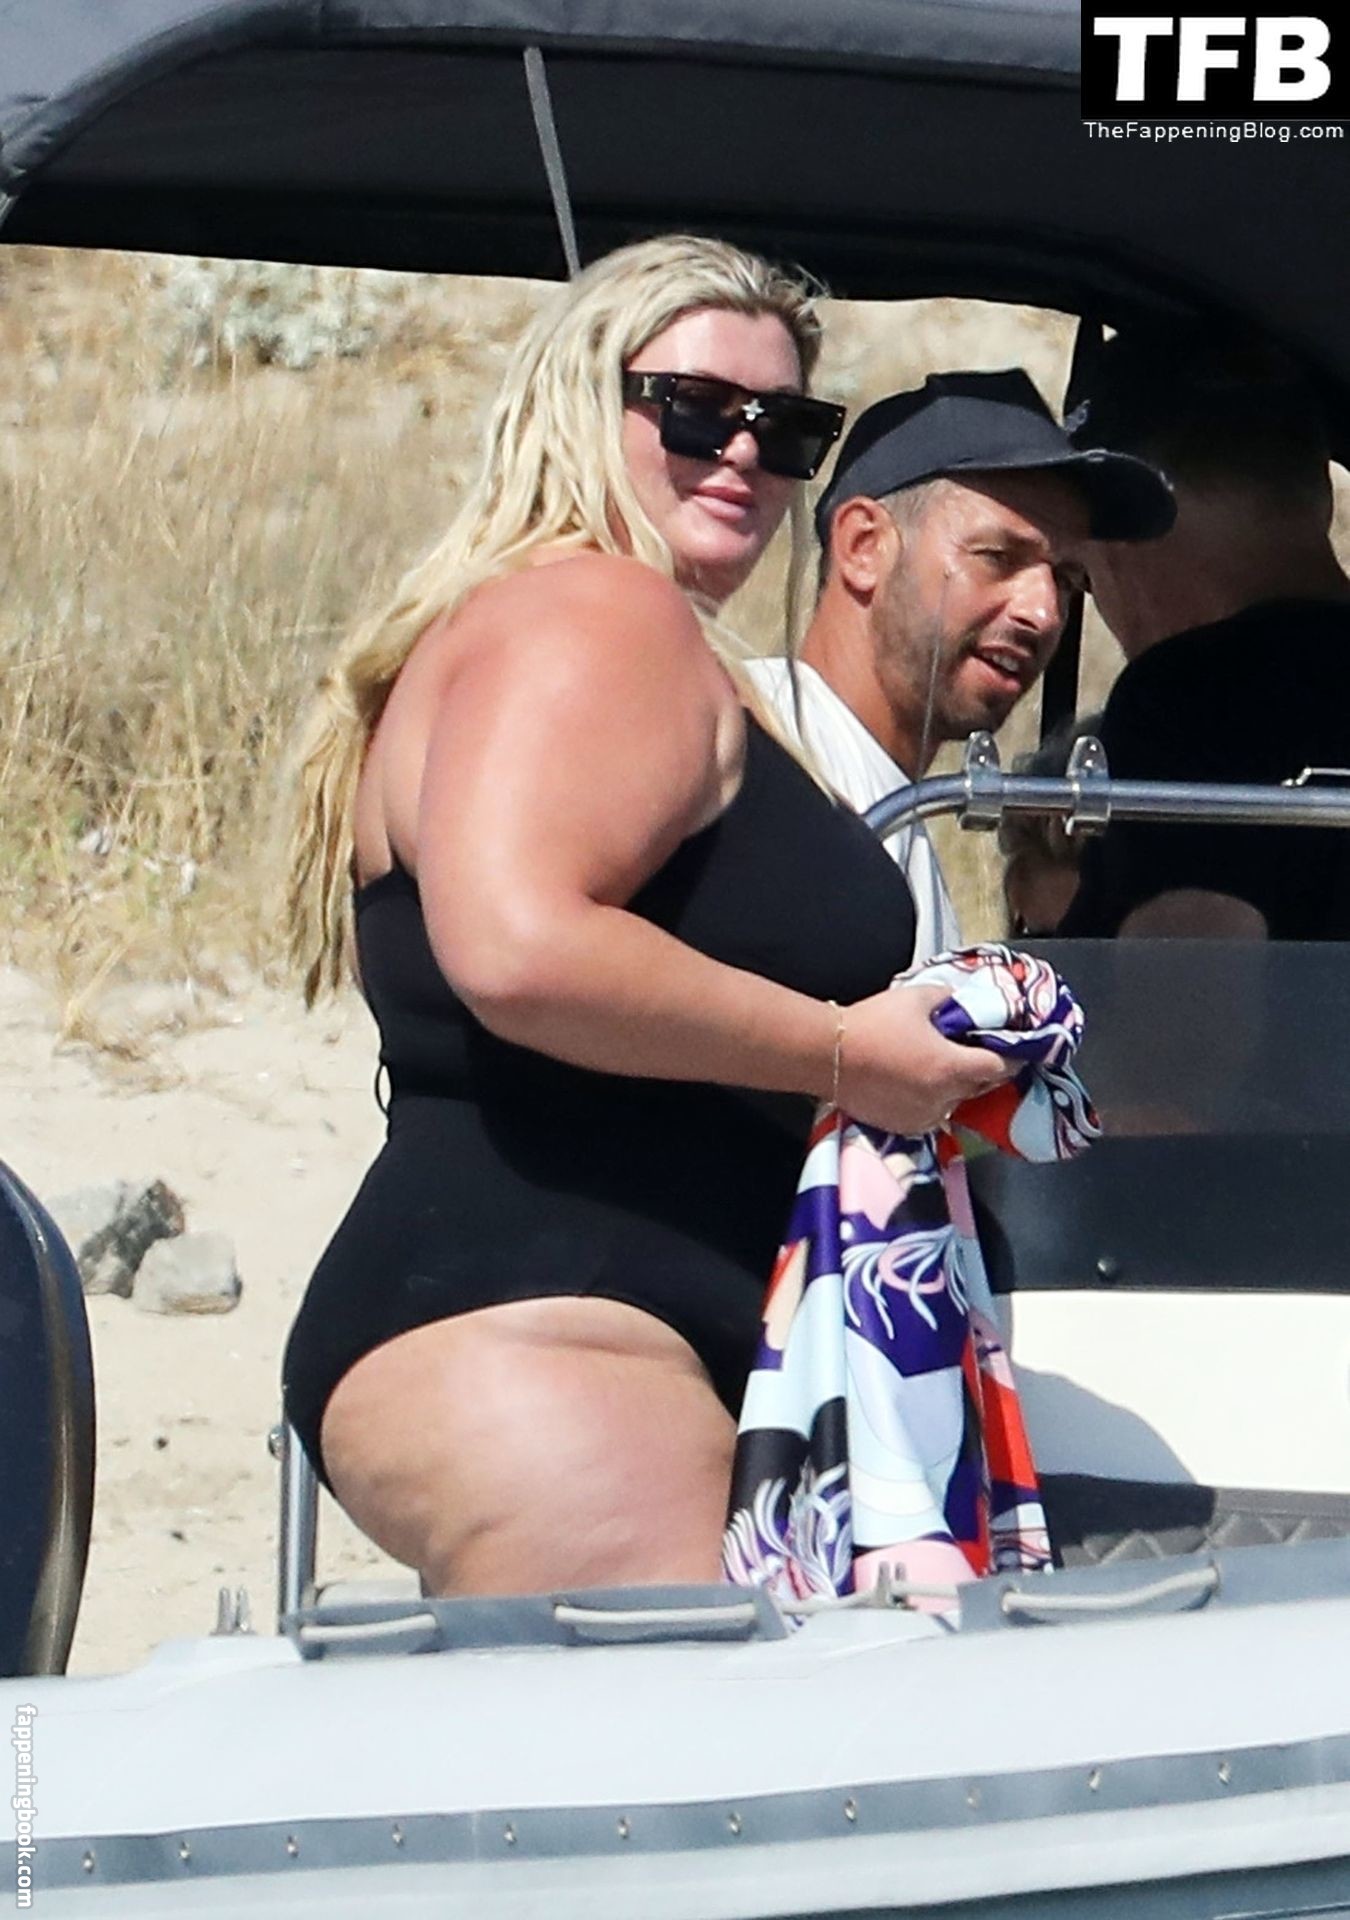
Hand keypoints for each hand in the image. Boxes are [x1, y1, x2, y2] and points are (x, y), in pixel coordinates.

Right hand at [834, 985, 1014, 1134]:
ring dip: (955, 1087)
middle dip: (981, 1071)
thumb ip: (948, 999)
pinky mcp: (902, 1126)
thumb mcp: (917, 997)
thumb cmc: (873, 1023)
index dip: (1010, 1056)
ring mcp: (922, 1116)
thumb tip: (960, 1002)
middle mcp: (943, 1098)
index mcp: (952, 1067)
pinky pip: (930, 1114)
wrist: (827, 1054)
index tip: (1012, 1048)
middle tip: (973, 1052)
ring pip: (955, 1103)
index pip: (1000, 1068)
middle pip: (980, 1088)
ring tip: (939, 1067)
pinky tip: (916, 1082)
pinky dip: (931, 1100)